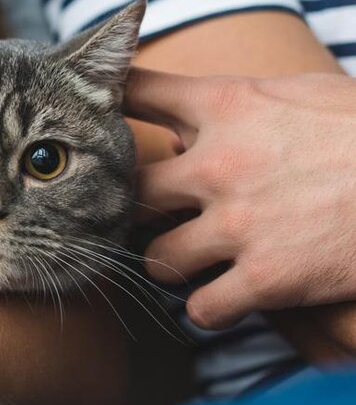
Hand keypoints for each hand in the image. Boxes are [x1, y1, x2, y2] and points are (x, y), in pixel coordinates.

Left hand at [125, 69, 355, 328]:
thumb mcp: (306, 95)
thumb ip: (245, 105)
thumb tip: (196, 118)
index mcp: (230, 104)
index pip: (140, 92)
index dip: (111, 105)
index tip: (98, 121)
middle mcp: (219, 162)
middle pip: (132, 192)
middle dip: (138, 211)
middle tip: (155, 221)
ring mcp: (239, 223)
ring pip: (156, 261)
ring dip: (170, 266)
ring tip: (191, 265)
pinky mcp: (267, 279)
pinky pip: (202, 310)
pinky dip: (209, 311)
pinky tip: (223, 301)